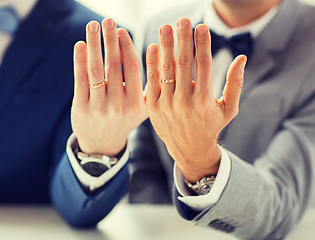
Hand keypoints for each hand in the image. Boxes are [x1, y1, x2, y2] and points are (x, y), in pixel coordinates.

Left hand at [71, 18, 147, 156]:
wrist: (103, 144)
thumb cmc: (124, 120)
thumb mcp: (142, 109)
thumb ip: (149, 86)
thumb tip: (156, 54)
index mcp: (136, 104)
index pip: (133, 68)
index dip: (127, 47)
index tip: (122, 30)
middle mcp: (118, 106)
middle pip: (114, 65)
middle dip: (110, 40)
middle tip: (108, 20)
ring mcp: (99, 107)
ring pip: (96, 70)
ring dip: (94, 44)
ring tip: (93, 26)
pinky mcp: (81, 108)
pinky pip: (80, 80)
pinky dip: (79, 60)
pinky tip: (80, 45)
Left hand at [145, 18, 246, 181]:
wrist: (189, 149)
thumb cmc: (211, 126)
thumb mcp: (229, 109)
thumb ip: (235, 83)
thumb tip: (241, 58)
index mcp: (204, 100)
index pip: (203, 64)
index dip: (202, 43)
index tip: (201, 26)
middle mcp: (184, 101)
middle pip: (183, 63)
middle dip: (182, 39)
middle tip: (182, 20)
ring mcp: (166, 104)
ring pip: (166, 69)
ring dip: (165, 46)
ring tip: (166, 28)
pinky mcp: (153, 107)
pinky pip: (151, 81)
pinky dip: (152, 63)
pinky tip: (153, 47)